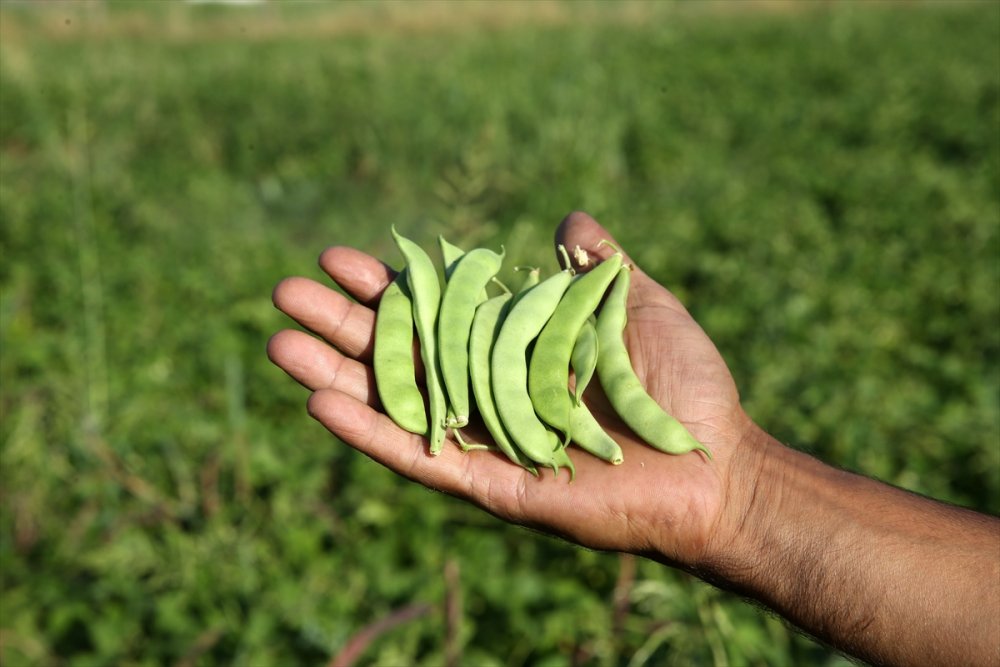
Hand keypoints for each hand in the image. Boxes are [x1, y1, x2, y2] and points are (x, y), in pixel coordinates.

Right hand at [268, 212, 760, 568]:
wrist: (713, 465)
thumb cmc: (683, 387)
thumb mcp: (639, 305)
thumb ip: (599, 266)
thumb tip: (567, 219)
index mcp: (515, 350)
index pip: (437, 313)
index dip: (389, 287)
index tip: (340, 257)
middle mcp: (489, 393)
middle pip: (401, 355)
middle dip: (343, 325)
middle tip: (285, 293)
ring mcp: (484, 440)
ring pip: (396, 405)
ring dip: (336, 376)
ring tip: (279, 343)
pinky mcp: (489, 485)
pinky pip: (420, 457)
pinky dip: (371, 432)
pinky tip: (321, 403)